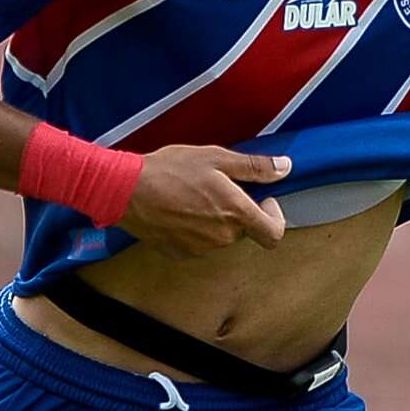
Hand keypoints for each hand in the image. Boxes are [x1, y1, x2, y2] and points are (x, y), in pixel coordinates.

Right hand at [118, 146, 290, 258]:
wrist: (125, 190)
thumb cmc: (170, 170)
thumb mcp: (217, 158)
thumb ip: (255, 167)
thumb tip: (284, 168)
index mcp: (236, 213)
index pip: (274, 234)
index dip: (275, 218)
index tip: (264, 200)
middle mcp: (221, 237)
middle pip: (244, 230)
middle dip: (239, 211)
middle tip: (219, 187)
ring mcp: (200, 248)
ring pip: (221, 236)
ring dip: (216, 219)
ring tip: (194, 195)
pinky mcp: (179, 253)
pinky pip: (198, 243)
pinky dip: (195, 229)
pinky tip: (180, 209)